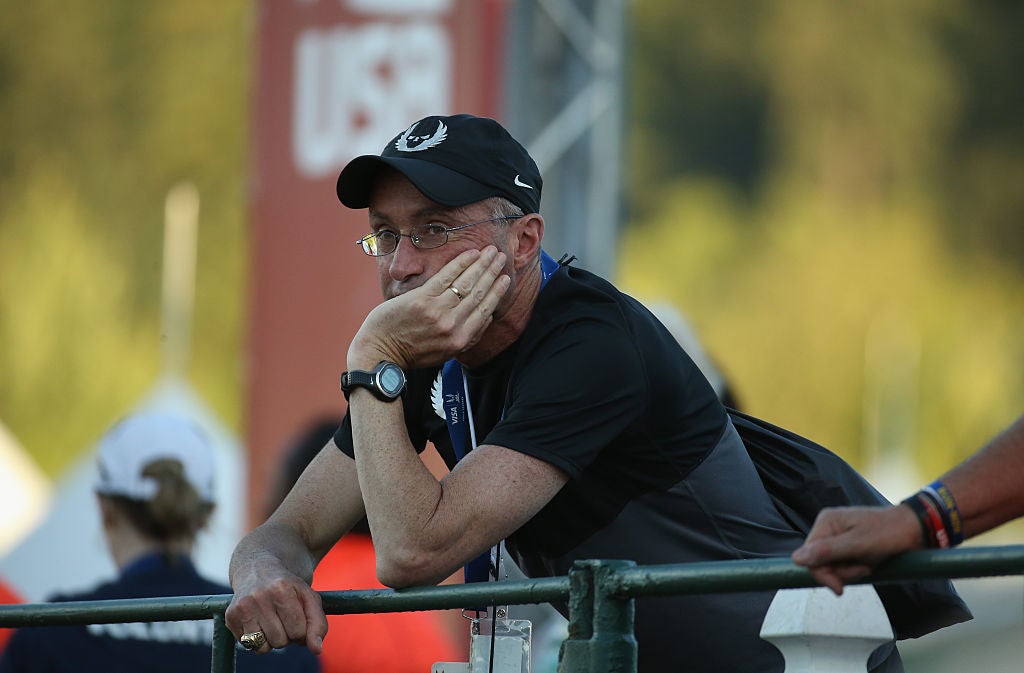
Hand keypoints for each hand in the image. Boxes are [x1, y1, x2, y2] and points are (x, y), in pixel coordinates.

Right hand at [225, 560, 327, 653]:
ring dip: (271, 640)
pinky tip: (258, 622)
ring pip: (263, 647)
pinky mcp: (231, 615)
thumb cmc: (288, 588)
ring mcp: (242, 606)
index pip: (298, 631)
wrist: (258, 569)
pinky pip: (248, 646)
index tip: (297, 617)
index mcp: (282, 589)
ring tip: (271, 620)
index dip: (301, 630)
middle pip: (280, 641)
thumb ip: (318, 624)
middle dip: (286, 635)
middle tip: (283, 618)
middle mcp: (259, 596)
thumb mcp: (309, 598)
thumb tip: (316, 649)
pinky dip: (256, 640)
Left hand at [349, 246, 509, 368]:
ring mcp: (437, 311)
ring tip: (491, 252)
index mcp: (460, 340)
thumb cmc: (412, 352)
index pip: (485, 310)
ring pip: (466, 283)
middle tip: (501, 257)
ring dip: (482, 264)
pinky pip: (446, 277)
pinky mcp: (421, 299)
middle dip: (493, 272)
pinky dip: (461, 263)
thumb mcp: (445, 352)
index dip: (498, 291)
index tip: (506, 278)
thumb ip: (468, 337)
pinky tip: (471, 254)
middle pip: (479, 293)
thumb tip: (488, 317)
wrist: (380, 351)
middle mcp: (452, 326)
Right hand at [790, 505, 922, 594]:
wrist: (914, 530)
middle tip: (863, 570)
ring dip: (849, 572)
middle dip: (840, 572)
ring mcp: (837, 536)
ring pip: (831, 565)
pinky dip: (853, 569)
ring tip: (868, 565)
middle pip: (819, 561)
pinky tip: (867, 564)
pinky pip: (841, 563)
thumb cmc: (888, 534)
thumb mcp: (858, 545)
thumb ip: (827, 551)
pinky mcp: (847, 544)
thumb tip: (797, 559)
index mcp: (826, 522)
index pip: (808, 555)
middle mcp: (828, 527)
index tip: (841, 587)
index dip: (823, 574)